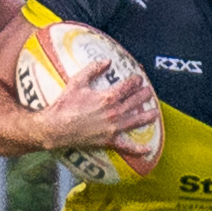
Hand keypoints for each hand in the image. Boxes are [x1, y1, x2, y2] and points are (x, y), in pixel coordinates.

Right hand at [34, 60, 159, 152]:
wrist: (56, 127)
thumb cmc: (65, 105)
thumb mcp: (77, 82)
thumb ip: (93, 69)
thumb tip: (107, 61)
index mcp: (107, 97)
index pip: (127, 87)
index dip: (135, 81)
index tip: (139, 79)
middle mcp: (114, 112)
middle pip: (134, 102)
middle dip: (144, 95)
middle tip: (149, 92)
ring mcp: (113, 128)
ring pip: (136, 121)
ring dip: (147, 116)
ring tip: (155, 113)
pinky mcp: (108, 140)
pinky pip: (126, 146)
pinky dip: (138, 149)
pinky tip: (149, 149)